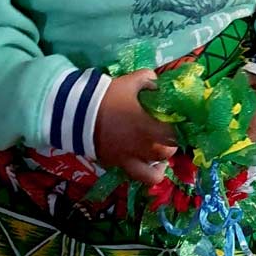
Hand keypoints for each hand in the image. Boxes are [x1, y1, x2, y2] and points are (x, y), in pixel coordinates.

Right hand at [94, 69, 177, 184]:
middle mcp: (142, 147)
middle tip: (168, 136)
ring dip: (159, 165)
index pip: (175, 135)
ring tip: (158, 157)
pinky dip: (141, 172)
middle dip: (171, 146)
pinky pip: (133, 175)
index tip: (178, 123)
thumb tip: (158, 83)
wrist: (76, 113)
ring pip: (152, 175)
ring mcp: (128, 158)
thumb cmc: (107, 97)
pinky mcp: (115, 164)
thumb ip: (148, 80)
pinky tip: (141, 161)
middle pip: (167, 154)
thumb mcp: (131, 82)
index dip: (180, 130)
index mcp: (149, 127)